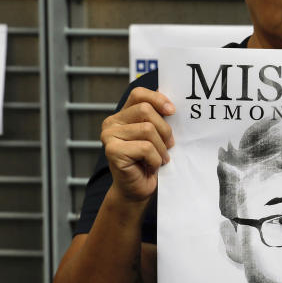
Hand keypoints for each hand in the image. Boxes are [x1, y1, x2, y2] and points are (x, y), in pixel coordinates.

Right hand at [100, 87, 174, 201]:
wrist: (139, 189)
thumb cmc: (149, 162)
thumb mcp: (157, 135)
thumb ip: (159, 118)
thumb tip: (171, 103)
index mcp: (122, 115)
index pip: (138, 94)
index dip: (157, 99)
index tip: (172, 111)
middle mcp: (112, 123)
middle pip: (146, 110)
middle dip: (164, 129)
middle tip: (168, 145)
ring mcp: (109, 136)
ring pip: (147, 129)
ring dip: (161, 147)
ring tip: (159, 158)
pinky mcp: (112, 151)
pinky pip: (145, 147)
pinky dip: (155, 159)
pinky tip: (151, 166)